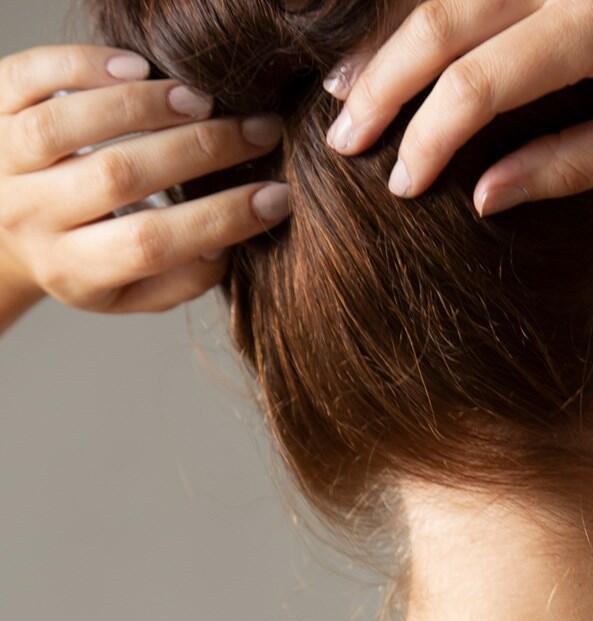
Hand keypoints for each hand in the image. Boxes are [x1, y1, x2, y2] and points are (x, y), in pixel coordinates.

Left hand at [0, 43, 291, 314]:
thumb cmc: (80, 258)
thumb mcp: (126, 293)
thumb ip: (179, 280)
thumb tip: (228, 243)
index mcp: (73, 269)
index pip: (152, 243)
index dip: (219, 218)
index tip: (276, 197)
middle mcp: (32, 216)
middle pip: (118, 177)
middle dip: (198, 150)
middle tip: (256, 131)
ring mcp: (6, 159)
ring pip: (72, 124)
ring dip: (145, 107)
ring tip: (201, 100)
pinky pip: (35, 76)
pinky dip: (86, 65)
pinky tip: (139, 68)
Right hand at [323, 0, 592, 211]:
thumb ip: (567, 165)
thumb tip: (481, 196)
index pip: (476, 86)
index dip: (425, 137)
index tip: (394, 181)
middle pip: (441, 19)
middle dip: (384, 81)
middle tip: (339, 133)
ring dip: (393, 34)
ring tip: (349, 84)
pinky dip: (437, 5)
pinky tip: (404, 35)